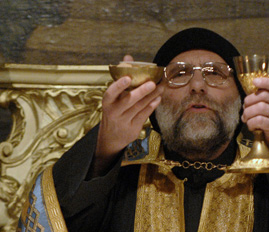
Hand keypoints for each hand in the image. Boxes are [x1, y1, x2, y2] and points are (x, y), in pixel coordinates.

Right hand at [93, 55, 162, 174]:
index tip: (128, 77)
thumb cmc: (114, 110)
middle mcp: (114, 112)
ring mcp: (124, 121)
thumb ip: (121, 77)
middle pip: (128, 101)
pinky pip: (144, 115)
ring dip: (151, 96)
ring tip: (161, 87)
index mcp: (107, 102)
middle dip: (141, 92)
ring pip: (139, 107)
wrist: (111, 137)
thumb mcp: (113, 97)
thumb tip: (128, 57)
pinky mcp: (133, 128)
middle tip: (152, 83)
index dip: (119, 85)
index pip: (111, 93)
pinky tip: (158, 98)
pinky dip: (151, 106)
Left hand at [241, 76, 268, 156]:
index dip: (266, 81)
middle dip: (249, 101)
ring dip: (248, 113)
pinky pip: (259, 120)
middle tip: (244, 109)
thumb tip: (248, 88)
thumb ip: (259, 97)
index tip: (254, 81)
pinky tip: (251, 126)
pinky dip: (251, 123)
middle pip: (263, 95)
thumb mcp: (264, 107)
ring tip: (246, 118)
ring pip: (260, 107)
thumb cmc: (265, 121)